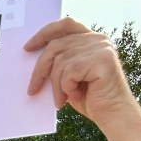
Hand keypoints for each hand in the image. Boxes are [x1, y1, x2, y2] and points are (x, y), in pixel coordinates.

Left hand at [25, 17, 140, 140]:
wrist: (112, 115)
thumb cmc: (90, 98)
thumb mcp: (70, 77)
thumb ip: (59, 63)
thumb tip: (34, 61)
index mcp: (91, 39)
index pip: (65, 25)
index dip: (45, 33)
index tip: (28, 48)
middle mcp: (98, 39)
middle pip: (56, 46)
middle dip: (40, 70)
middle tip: (33, 90)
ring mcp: (101, 48)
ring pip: (60, 62)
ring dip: (56, 86)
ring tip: (61, 99)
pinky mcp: (102, 59)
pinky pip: (69, 72)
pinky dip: (67, 88)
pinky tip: (75, 96)